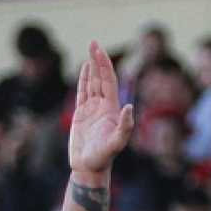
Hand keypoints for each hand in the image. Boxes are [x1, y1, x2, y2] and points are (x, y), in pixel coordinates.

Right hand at [68, 40, 133, 175]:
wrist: (90, 167)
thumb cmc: (104, 157)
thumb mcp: (117, 143)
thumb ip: (125, 127)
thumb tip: (129, 107)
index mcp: (111, 108)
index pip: (108, 81)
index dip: (104, 65)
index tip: (98, 51)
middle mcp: (103, 106)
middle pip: (101, 77)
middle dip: (98, 60)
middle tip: (93, 42)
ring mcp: (92, 109)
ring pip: (93, 83)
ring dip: (92, 67)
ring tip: (91, 50)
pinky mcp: (81, 115)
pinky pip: (82, 93)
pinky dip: (84, 80)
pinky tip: (85, 69)